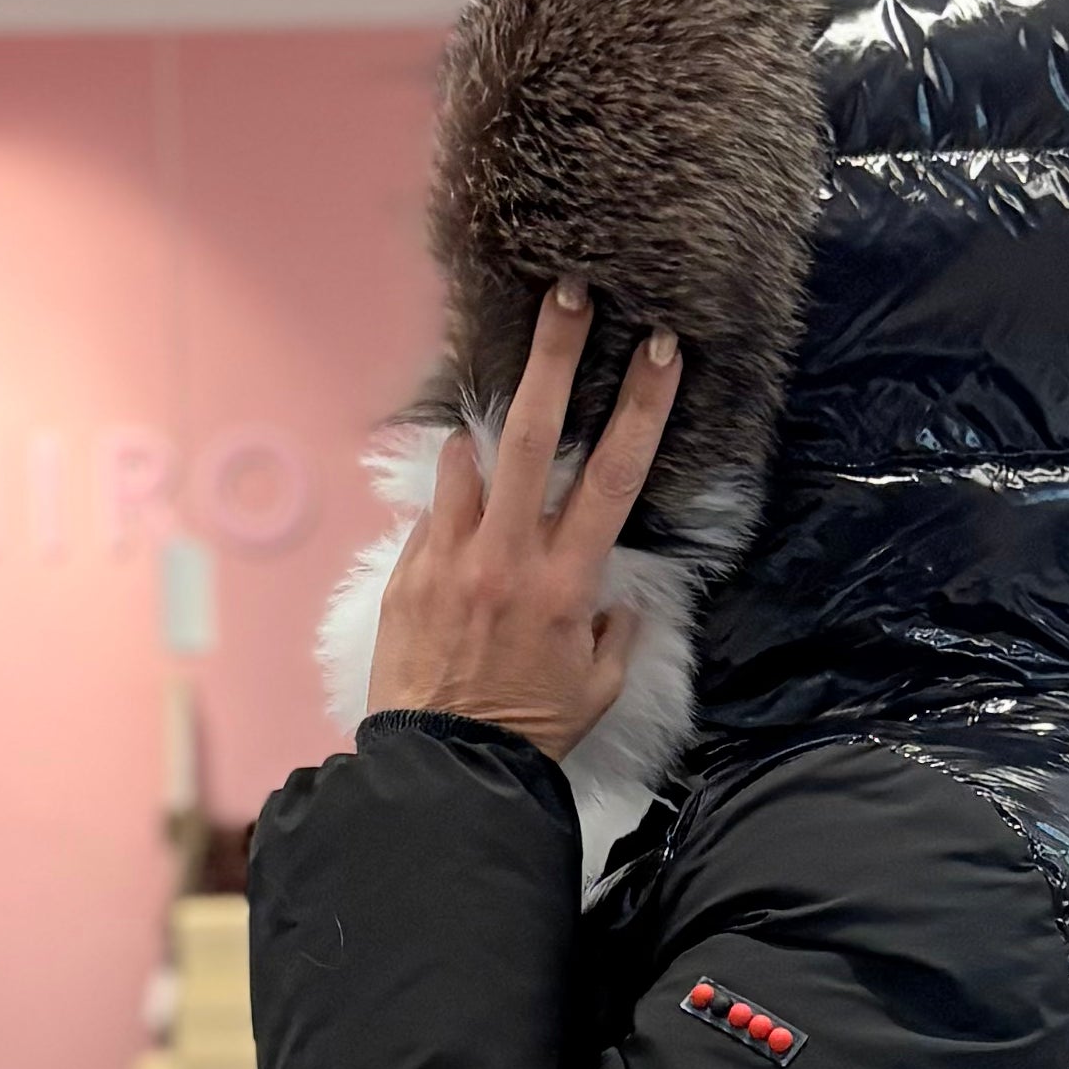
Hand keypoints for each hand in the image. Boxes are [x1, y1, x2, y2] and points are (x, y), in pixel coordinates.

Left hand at [365, 283, 682, 762]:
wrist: (445, 777)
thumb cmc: (528, 737)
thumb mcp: (595, 691)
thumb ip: (613, 634)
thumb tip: (618, 597)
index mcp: (565, 585)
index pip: (612, 477)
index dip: (641, 408)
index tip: (660, 350)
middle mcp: (507, 560)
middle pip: (531, 435)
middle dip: (554, 356)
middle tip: (567, 291)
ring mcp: (451, 560)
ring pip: (468, 459)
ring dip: (484, 432)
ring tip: (496, 416)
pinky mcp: (408, 574)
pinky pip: (434, 511)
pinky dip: (452, 498)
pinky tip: (462, 504)